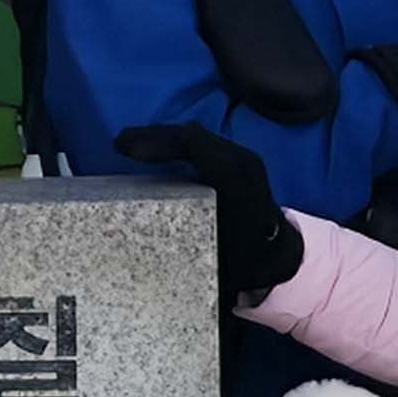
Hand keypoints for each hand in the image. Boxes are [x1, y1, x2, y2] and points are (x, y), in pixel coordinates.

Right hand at [110, 126, 304, 307]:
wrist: (277, 254)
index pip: (196, 146)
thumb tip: (139, 247)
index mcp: (237, 183)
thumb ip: (188, 254)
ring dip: (162, 137)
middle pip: (193, 136)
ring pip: (197, 136)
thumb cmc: (245, 260)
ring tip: (129, 145)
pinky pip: (201, 143)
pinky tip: (152, 151)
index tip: (126, 152)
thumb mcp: (219, 260)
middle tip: (120, 144)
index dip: (159, 143)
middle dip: (153, 136)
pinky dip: (174, 144)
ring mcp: (241, 158)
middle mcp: (242, 163)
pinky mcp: (236, 160)